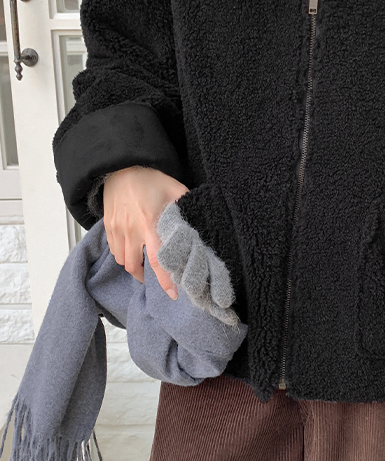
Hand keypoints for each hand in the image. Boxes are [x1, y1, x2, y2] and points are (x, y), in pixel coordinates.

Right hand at [102, 166, 189, 297]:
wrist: (120, 166)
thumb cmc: (149, 178)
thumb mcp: (175, 189)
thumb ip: (187, 207)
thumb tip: (200, 223)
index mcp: (151, 223)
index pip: (158, 260)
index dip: (165, 280)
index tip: (174, 294)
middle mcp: (132, 230)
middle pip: (136, 267)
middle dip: (146, 278)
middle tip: (159, 279)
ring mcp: (117, 230)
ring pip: (123, 261)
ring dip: (134, 267)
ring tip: (145, 266)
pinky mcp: (108, 227)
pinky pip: (114, 250)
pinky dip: (122, 256)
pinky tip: (132, 251)